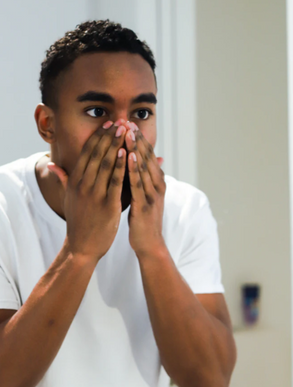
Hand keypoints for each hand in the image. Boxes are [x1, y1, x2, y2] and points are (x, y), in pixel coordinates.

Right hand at [47, 120, 127, 261]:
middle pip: (97, 154)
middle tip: (120, 121)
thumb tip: (51, 164)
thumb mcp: (68, 198)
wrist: (82, 246)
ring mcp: (95, 194)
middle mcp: (83, 185)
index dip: (98, 137)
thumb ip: (63, 179)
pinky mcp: (107, 205)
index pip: (87, 153)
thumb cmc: (78, 221)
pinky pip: (116, 182)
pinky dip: (122, 166)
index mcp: (75, 181)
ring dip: (117, 145)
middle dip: (109, 136)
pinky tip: (128, 153)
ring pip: (107, 164)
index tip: (108, 124)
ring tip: (125, 131)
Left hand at [124, 123, 166, 256]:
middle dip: (137, 139)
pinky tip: (129, 156)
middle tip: (127, 121)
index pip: (147, 157)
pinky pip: (139, 184)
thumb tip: (146, 163)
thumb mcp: (145, 196)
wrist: (149, 244)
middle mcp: (157, 186)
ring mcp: (152, 195)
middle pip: (147, 158)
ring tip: (127, 132)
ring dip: (136, 148)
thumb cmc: (144, 220)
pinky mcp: (145, 205)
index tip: (128, 123)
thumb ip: (145, 179)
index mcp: (156, 183)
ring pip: (144, 167)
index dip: (138, 140)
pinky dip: (134, 169)